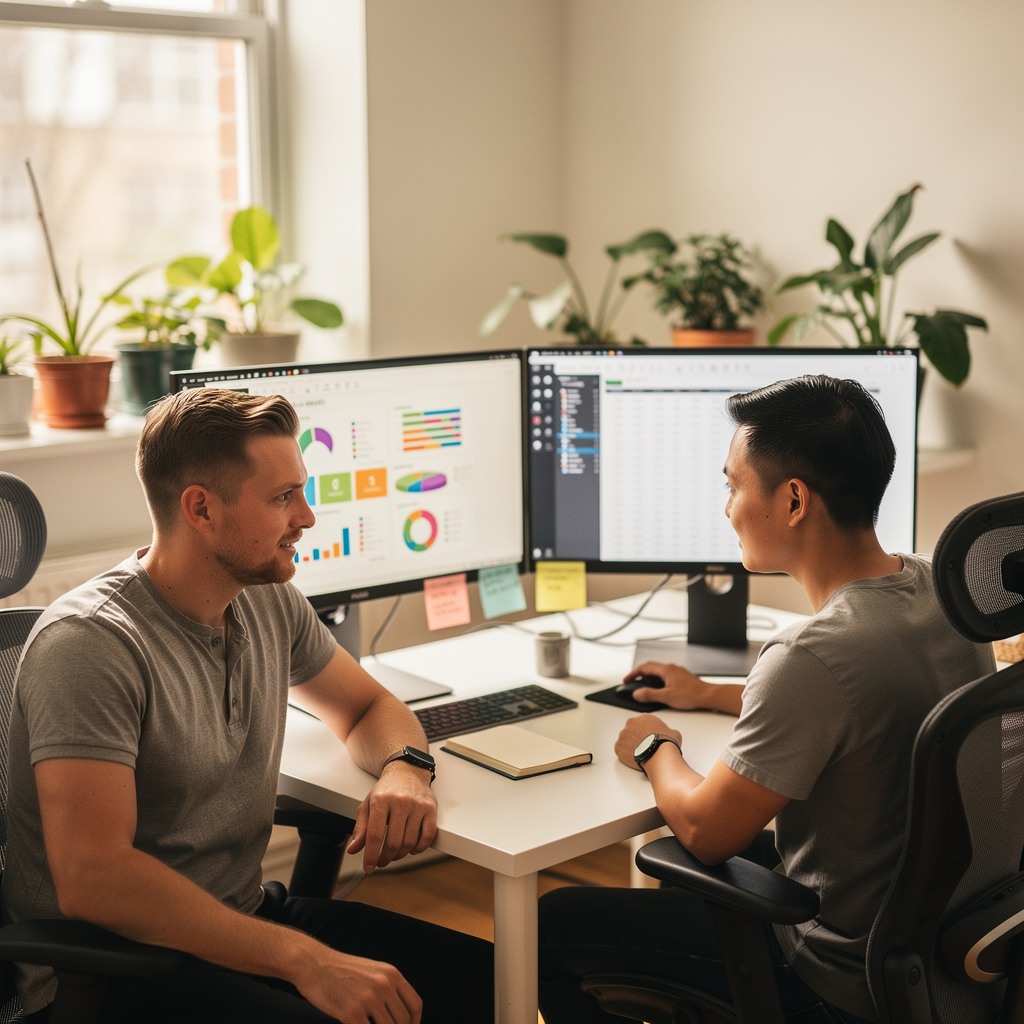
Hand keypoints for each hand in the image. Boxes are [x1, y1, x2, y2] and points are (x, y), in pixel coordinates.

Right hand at [295, 946, 421, 1023]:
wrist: (313, 964)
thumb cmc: (341, 971)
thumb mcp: (372, 971)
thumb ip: (389, 988)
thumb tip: (401, 1016)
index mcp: (391, 974)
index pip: (415, 1005)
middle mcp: (384, 985)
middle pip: (403, 1022)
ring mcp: (368, 999)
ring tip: (366, 1023)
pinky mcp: (351, 1013)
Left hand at [347, 763, 437, 872]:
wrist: (407, 770)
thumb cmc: (386, 789)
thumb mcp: (368, 804)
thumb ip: (361, 827)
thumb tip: (353, 849)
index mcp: (381, 800)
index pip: (375, 835)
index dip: (371, 855)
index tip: (369, 868)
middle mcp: (400, 802)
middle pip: (393, 842)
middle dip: (385, 858)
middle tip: (381, 861)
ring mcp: (417, 805)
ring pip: (409, 842)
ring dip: (401, 855)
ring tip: (394, 854)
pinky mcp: (431, 808)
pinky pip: (427, 836)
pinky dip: (419, 848)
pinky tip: (412, 848)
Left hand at [614, 713, 682, 769]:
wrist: (659, 754)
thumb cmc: (666, 743)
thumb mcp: (674, 733)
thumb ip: (669, 731)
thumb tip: (671, 735)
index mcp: (644, 718)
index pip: (642, 724)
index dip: (646, 733)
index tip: (649, 740)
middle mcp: (631, 723)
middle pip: (632, 731)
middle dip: (637, 738)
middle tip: (644, 747)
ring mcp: (623, 735)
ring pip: (625, 740)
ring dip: (630, 746)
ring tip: (640, 754)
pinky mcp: (618, 747)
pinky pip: (620, 750)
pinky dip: (625, 754)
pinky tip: (633, 758)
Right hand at [628, 661, 731, 712]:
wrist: (709, 695)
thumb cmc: (691, 695)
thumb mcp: (667, 697)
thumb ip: (650, 695)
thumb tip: (637, 693)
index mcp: (666, 670)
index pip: (644, 668)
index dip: (632, 674)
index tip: (625, 680)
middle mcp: (671, 668)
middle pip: (650, 667)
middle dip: (639, 674)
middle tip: (632, 682)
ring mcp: (677, 671)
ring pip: (658, 671)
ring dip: (648, 676)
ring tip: (643, 685)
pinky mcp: (682, 677)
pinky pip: (665, 674)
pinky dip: (657, 679)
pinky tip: (658, 688)